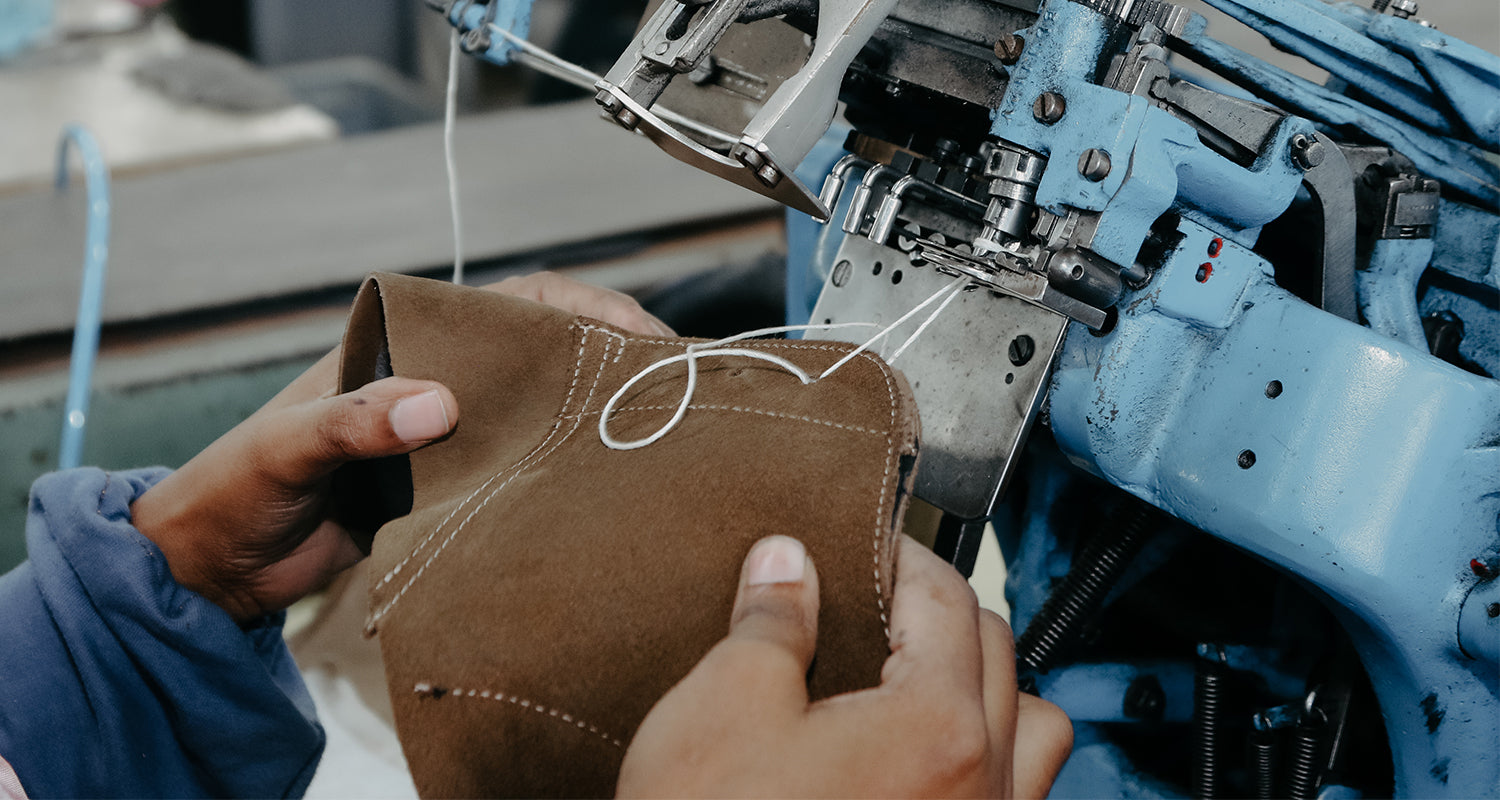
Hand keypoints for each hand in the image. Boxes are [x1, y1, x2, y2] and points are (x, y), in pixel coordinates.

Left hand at [132, 271, 670, 622]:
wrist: (212, 570)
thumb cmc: (235, 491)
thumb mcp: (287, 447)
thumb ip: (354, 421)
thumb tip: (438, 408)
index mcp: (400, 342)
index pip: (510, 303)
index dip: (580, 309)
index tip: (635, 334)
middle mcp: (434, 379)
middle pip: (540, 353)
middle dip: (605, 360)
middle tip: (668, 385)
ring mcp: (445, 436)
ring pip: (537, 411)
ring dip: (589, 416)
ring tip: (652, 434)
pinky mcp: (447, 489)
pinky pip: (517, 469)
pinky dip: (558, 471)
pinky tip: (597, 486)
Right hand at [618, 535, 1072, 797]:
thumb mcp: (723, 707)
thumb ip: (771, 621)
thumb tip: (786, 563)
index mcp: (937, 727)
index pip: (945, 598)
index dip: (899, 556)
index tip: (865, 548)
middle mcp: (983, 785)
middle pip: (996, 650)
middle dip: (938, 610)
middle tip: (873, 600)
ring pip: (1031, 727)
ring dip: (985, 685)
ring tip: (915, 678)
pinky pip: (1015, 792)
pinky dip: (988, 755)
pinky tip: (922, 757)